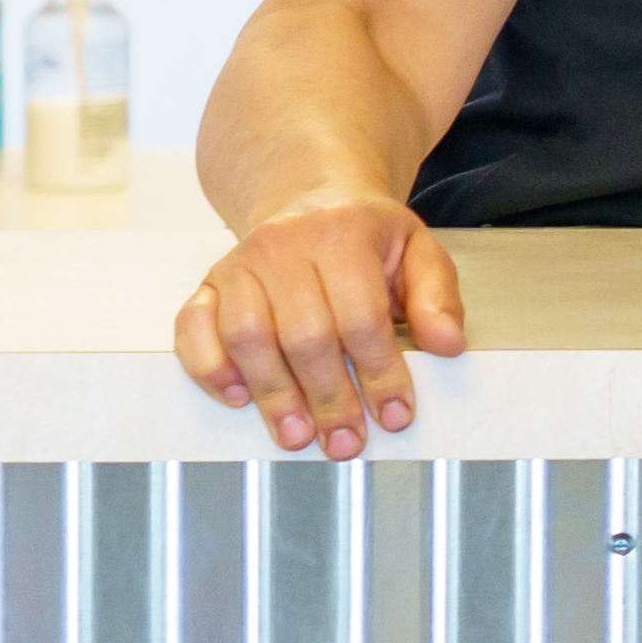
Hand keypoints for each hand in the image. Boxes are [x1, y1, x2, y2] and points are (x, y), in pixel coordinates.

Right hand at [174, 189, 467, 458]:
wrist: (313, 199)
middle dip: (328, 397)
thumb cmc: (366, 237)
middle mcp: (285, 245)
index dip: (380, 373)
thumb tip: (447, 345)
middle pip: (304, 334)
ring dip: (273, 395)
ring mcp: (239, 264)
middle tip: (346, 443)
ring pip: (248, 337)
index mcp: (344, 234)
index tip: (395, 416)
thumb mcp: (418, 251)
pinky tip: (238, 398)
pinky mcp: (208, 284)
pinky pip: (193, 328)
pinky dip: (209, 367)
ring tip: (298, 436)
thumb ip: (438, 297)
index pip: (361, 316)